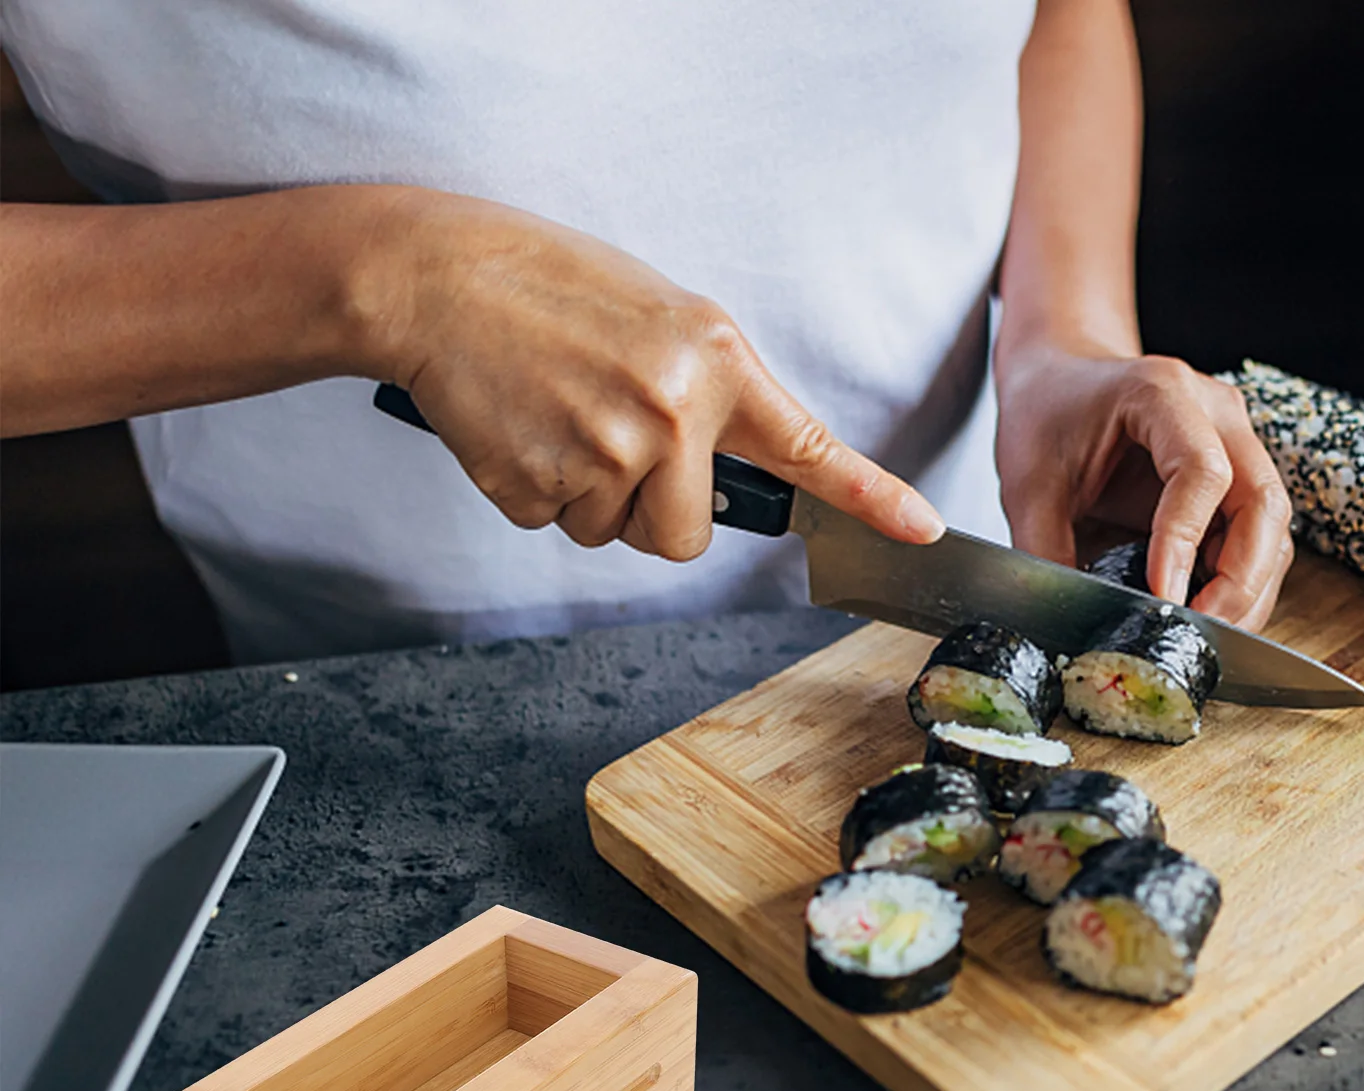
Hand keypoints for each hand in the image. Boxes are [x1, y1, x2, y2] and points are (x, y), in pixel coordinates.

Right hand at [365, 189, 944, 557]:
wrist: (439, 277)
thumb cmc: (549, 287)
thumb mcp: (659, 316)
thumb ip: (706, 392)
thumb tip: (719, 473)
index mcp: (711, 361)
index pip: (806, 446)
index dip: (870, 495)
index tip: (921, 528)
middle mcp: (671, 413)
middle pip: (685, 538)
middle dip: (650, 513)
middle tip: (608, 441)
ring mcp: (606, 454)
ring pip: (614, 534)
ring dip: (588, 498)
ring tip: (557, 414)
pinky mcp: (540, 486)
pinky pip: (554, 525)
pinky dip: (535, 491)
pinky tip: (519, 426)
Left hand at [993, 345, 1293, 629]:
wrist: (1059, 378)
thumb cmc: (1045, 417)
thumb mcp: (1027, 486)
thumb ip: (1044, 551)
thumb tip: (1067, 622)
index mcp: (1162, 394)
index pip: (1201, 470)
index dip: (1185, 539)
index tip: (1161, 595)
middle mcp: (1217, 414)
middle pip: (1263, 503)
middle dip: (1239, 580)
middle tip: (1199, 631)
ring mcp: (1236, 445)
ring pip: (1272, 529)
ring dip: (1247, 590)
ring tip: (1202, 635)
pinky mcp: (1235, 482)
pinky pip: (1256, 540)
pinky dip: (1238, 585)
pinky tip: (1205, 615)